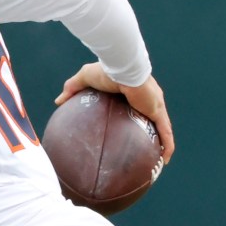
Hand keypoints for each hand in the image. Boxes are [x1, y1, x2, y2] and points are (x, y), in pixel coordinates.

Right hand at [56, 62, 174, 160]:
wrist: (120, 66)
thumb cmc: (105, 70)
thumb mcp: (85, 78)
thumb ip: (73, 88)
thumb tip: (58, 101)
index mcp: (134, 91)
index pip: (139, 106)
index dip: (139, 116)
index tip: (134, 128)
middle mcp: (148, 99)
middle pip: (154, 118)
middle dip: (155, 132)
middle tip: (149, 146)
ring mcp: (155, 105)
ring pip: (163, 128)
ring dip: (164, 142)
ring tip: (162, 159)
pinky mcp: (158, 111)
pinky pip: (166, 131)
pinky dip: (167, 145)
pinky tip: (166, 159)